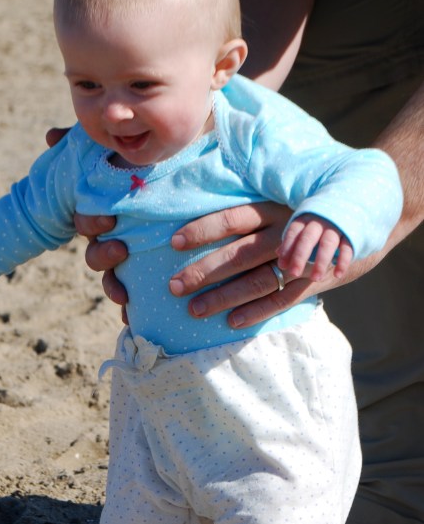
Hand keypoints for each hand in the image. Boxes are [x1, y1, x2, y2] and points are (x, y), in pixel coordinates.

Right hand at [46, 126, 129, 317]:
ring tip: (123, 294)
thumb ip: (87, 145)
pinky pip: (136, 298)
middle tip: (121, 249)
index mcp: (101, 215)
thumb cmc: (145, 169)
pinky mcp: (145, 276)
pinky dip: (132, 311)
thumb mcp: (117, 155)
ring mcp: (125, 260)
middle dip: (104, 255)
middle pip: (95, 255)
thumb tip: (51, 136)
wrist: (184, 181)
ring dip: (113, 288)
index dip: (91, 222)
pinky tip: (134, 321)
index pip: (85, 222)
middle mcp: (109, 240)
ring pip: (110, 281)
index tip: (107, 219)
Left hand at [167, 201, 306, 325]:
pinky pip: (282, 300)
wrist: (350, 228)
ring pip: (257, 281)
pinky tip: (232, 322)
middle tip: (175, 286)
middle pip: (240, 255)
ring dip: (225, 297)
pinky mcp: (310, 282)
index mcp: (272, 209)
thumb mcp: (276, 201)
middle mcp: (285, 234)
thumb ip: (245, 211)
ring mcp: (299, 260)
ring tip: (194, 310)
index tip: (174, 243)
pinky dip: (257, 312)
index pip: (233, 219)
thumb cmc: (296, 216)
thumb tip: (195, 216)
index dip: (203, 230)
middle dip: (205, 271)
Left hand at [278, 213, 352, 280]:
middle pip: (308, 238)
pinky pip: (347, 248)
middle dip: (300, 256)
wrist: (349, 205)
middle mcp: (320, 221)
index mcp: (305, 219)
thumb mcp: (305, 226)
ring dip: (321, 261)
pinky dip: (343, 262)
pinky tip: (337, 275)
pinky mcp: (351, 234)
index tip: (282, 265)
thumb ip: (293, 239)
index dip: (287, 247)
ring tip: (315, 278)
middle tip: (294, 273)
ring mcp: (336, 227)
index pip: (294, 231)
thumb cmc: (319, 223)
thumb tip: (278, 254)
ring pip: (328, 244)